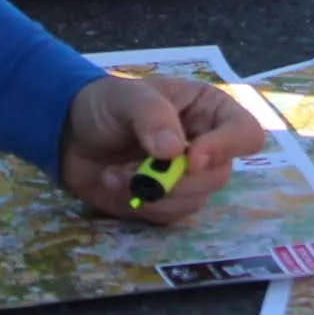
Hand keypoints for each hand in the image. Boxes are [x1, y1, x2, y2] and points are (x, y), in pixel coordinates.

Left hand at [59, 72, 268, 222]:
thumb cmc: (104, 104)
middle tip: (140, 171)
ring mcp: (187, 178)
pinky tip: (113, 184)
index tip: (191, 157)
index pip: (246, 133)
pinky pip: (169, 217)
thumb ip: (152, 117)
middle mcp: (207, 146)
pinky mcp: (165, 203)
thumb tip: (176, 151)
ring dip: (154, 194)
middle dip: (178, 179)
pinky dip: (140, 206)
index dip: (226, 148)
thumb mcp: (126, 97)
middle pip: (220, 175)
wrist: (67, 134)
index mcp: (209, 111)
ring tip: (118, 175)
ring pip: (194, 201)